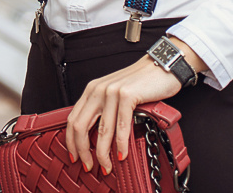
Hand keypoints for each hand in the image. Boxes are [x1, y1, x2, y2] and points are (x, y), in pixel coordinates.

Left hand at [65, 55, 184, 175]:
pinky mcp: (128, 95)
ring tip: (106, 166)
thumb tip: (96, 138)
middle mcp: (98, 89)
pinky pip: (121, 126)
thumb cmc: (140, 82)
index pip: (73, 119)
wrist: (161, 66)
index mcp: (91, 89)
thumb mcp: (114, 94)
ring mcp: (112, 92)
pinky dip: (121, 144)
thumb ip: (103, 109)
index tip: (75, 156)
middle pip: (81, 126)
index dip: (71, 141)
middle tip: (87, 166)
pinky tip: (121, 155)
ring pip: (102, 130)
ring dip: (102, 153)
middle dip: (82, 151)